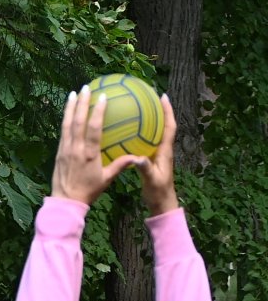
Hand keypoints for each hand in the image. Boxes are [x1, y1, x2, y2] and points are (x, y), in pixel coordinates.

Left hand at [50, 85, 145, 207]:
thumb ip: (120, 165)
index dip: (97, 111)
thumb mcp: (106, 179)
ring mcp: (65, 150)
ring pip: (67, 124)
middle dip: (81, 103)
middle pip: (77, 121)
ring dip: (70, 108)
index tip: (102, 96)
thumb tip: (137, 156)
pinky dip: (65, 120)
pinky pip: (62, 132)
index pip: (93, 128)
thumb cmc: (88, 191)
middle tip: (85, 87)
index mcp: (89, 154)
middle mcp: (75, 149)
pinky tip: (67, 112)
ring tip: (73, 93)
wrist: (65, 202)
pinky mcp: (59, 153)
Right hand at [141, 94, 178, 216]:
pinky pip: (148, 141)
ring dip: (152, 120)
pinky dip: (142, 133)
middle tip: (151, 96)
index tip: (163, 96)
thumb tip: (137, 158)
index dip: (168, 111)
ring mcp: (158, 155)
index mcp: (165, 152)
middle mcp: (163, 150)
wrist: (162, 204)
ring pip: (156, 132)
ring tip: (141, 109)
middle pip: (164, 125)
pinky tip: (130, 132)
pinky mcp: (152, 160)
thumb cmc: (158, 192)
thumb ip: (144, 168)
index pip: (169, 127)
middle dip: (160, 110)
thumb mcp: (151, 180)